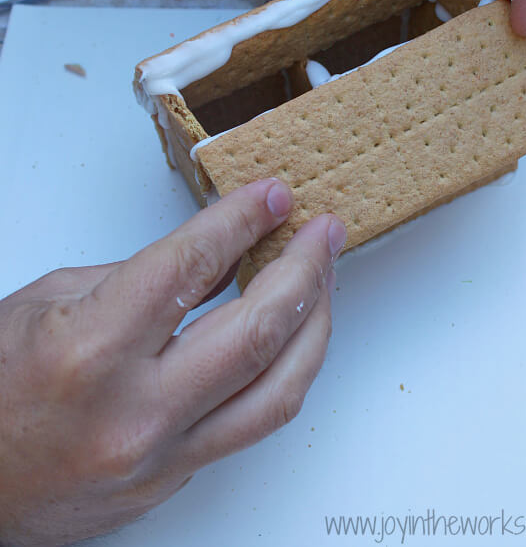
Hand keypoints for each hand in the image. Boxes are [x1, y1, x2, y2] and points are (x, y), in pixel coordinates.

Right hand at [0, 179, 343, 545]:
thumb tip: (216, 256)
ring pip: (279, 388)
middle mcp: (134, 410)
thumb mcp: (51, 302)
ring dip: (316, 324)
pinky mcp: (176, 479)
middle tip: (323, 231)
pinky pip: (254, 421)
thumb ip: (141, 278)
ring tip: (324, 280)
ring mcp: (162, 455)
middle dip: (305, 269)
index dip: (242, 221)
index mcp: (90, 349)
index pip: (192, 267)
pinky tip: (294, 336)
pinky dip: (285, 370)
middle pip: (257, 329)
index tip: (272, 196)